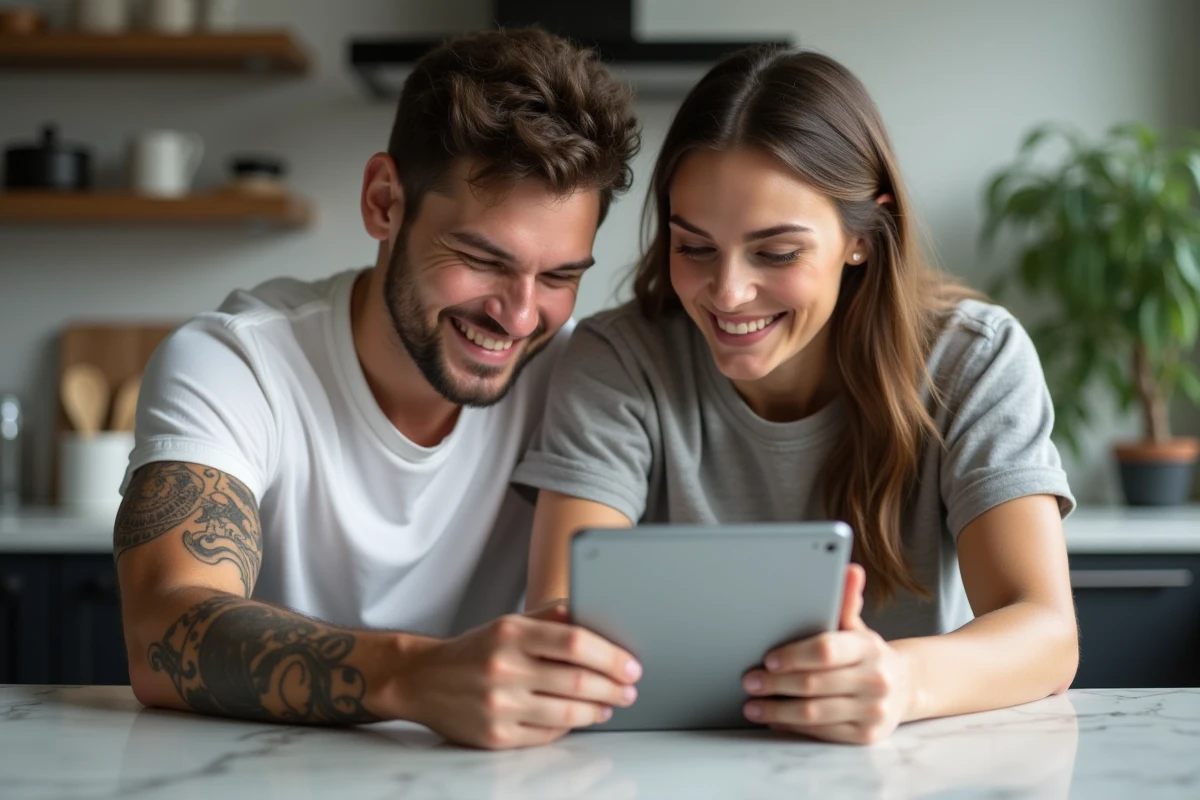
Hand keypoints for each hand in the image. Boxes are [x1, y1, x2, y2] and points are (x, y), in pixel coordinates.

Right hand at [403, 603, 641, 749]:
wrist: (422, 680)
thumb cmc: (475, 650)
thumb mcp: (509, 623)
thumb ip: (552, 617)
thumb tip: (598, 619)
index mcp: (510, 634)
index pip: (575, 642)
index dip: (611, 656)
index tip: (631, 664)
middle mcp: (504, 668)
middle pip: (576, 680)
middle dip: (613, 687)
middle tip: (629, 688)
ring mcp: (499, 706)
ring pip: (567, 713)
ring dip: (598, 710)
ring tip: (610, 704)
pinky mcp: (496, 736)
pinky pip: (547, 734)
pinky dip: (570, 726)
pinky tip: (580, 717)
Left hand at [741, 564, 915, 743]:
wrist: (904, 687)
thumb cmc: (866, 654)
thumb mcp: (856, 627)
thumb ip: (845, 602)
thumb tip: (849, 569)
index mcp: (869, 648)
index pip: (825, 650)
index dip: (793, 655)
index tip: (767, 659)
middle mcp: (876, 680)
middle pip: (814, 683)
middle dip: (775, 683)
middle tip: (749, 681)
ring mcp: (873, 711)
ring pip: (814, 713)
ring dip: (777, 711)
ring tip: (752, 705)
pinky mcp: (866, 736)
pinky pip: (822, 733)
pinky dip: (793, 727)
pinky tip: (775, 720)